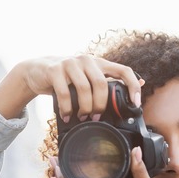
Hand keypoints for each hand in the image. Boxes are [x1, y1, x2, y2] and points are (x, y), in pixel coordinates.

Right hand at [0, 55, 141, 119]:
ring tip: (81, 117)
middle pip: (102, 84)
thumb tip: (141, 82)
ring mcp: (70, 63)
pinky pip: (65, 93)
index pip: (124, 70)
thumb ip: (110, 80)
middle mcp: (87, 60)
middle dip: (100, 105)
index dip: (133, 87)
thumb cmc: (67, 78)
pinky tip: (66, 116)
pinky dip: (67, 109)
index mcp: (99, 63)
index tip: (136, 104)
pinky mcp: (54, 70)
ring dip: (84, 108)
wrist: (37, 70)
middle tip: (96, 116)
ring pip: (84, 89)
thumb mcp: (89, 77)